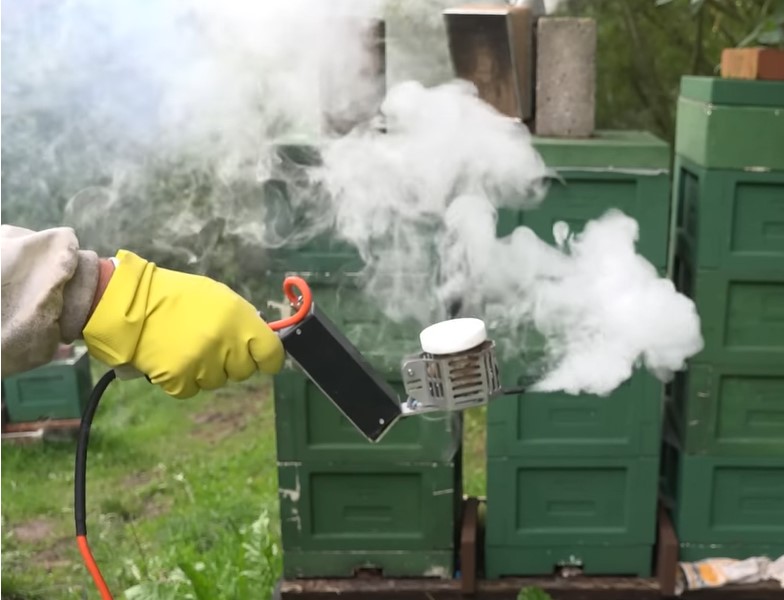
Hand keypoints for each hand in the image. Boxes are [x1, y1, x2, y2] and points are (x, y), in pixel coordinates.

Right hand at [83, 250, 283, 397]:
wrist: (127, 304)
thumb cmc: (174, 296)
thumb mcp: (216, 296)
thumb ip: (241, 319)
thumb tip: (259, 338)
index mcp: (238, 317)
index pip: (270, 352)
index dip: (269, 359)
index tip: (264, 361)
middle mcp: (225, 342)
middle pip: (244, 370)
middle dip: (231, 362)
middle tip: (211, 346)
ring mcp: (203, 362)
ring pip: (217, 381)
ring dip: (205, 370)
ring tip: (185, 347)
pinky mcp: (179, 379)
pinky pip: (191, 390)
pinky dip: (181, 380)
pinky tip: (171, 359)